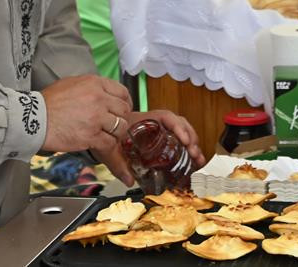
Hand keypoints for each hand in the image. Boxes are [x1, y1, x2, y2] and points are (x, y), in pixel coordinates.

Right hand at [40, 75, 131, 153]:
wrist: (35, 118)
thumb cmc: (49, 102)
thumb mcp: (71, 83)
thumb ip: (91, 87)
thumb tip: (103, 94)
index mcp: (94, 83)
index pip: (122, 92)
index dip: (126, 102)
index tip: (122, 109)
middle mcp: (99, 99)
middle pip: (124, 110)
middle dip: (121, 119)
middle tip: (114, 124)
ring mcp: (96, 118)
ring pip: (120, 127)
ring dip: (115, 133)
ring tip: (106, 134)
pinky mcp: (91, 136)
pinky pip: (109, 142)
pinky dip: (106, 145)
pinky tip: (98, 143)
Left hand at [88, 110, 205, 186]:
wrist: (101, 131)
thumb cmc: (107, 134)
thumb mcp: (111, 148)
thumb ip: (118, 164)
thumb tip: (128, 180)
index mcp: (143, 120)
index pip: (166, 117)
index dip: (178, 126)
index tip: (184, 139)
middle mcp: (153, 124)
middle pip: (178, 124)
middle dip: (190, 138)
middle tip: (194, 152)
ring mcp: (158, 132)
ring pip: (180, 133)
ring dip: (191, 144)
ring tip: (197, 158)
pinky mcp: (160, 141)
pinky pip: (177, 141)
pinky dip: (186, 150)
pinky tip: (193, 161)